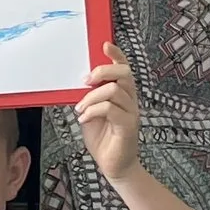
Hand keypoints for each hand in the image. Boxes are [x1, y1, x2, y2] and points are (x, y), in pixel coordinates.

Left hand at [73, 45, 141, 184]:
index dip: (116, 55)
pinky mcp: (128, 126)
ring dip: (91, 97)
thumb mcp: (91, 112)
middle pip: (124, 73)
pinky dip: (92, 111)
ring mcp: (131, 112)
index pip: (124, 68)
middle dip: (103, 71)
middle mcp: (130, 100)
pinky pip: (110, 109)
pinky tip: (84, 118)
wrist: (114, 166)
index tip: (104, 44)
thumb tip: (78, 83)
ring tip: (81, 108)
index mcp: (123, 94)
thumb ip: (89, 97)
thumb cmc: (103, 138)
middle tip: (86, 80)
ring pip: (114, 90)